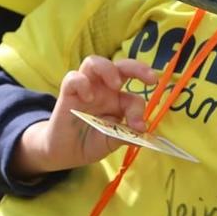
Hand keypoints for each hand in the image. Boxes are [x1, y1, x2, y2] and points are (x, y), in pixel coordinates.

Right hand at [14, 55, 161, 177]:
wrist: (66, 153)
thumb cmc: (91, 142)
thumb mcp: (112, 140)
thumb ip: (125, 134)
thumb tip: (141, 129)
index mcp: (118, 100)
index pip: (134, 97)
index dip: (139, 110)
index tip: (138, 127)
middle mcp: (103, 89)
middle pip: (120, 66)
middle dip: (137, 67)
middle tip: (150, 78)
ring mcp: (86, 89)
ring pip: (94, 62)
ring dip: (108, 69)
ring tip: (116, 85)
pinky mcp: (68, 93)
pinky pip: (73, 77)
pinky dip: (82, 83)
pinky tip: (87, 98)